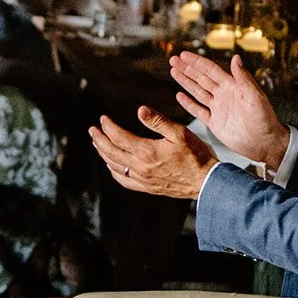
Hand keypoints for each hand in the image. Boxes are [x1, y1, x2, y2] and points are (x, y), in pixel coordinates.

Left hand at [88, 106, 217, 199]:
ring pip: (115, 166)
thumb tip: (140, 110)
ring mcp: (142, 179)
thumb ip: (158, 121)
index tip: (102, 118)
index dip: (108, 127)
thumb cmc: (196, 155)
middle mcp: (140, 167)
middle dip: (99, 139)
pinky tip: (111, 165)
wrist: (205, 182)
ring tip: (98, 144)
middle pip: (111, 152)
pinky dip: (113, 171)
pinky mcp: (147, 187)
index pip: (119, 137)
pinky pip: (123, 180)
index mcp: (147, 151)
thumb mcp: (179, 133)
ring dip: (103, 154)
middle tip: (92, 130)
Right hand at [169, 52, 288, 167]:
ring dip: (185, 82)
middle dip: (187, 69)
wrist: (265, 143)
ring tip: (173, 71)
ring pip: (197, 92)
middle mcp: (224, 94)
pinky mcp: (215, 123)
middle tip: (173, 60)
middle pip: (201, 78)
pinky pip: (198, 111)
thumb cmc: (265, 119)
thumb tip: (236, 57)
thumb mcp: (256, 96)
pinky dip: (189, 104)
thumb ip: (244, 78)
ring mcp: (218, 108)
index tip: (184, 55)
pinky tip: (180, 96)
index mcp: (233, 86)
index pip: (211, 70)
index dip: (197, 62)